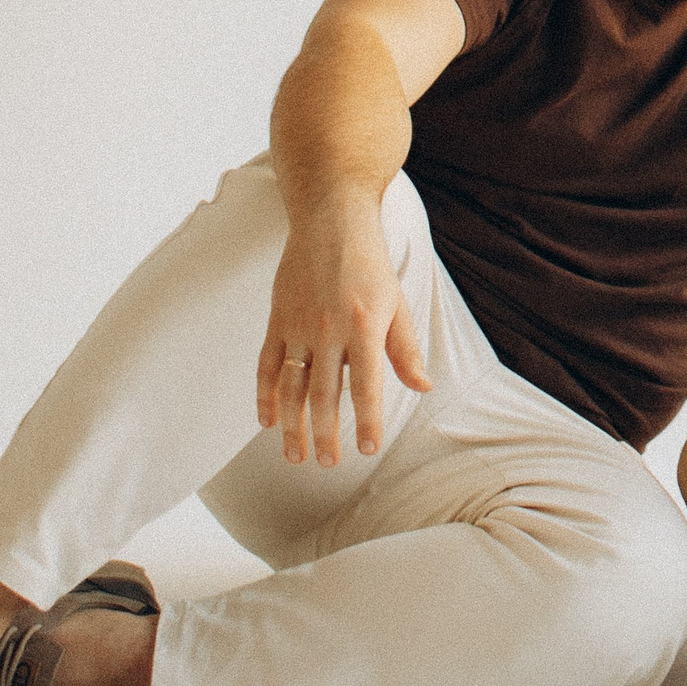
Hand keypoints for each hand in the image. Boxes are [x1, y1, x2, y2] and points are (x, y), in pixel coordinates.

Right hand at [257, 199, 431, 465]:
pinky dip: (264, 396)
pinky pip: (266, 365)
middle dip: (325, 433)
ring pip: (290, 386)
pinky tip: (267, 422)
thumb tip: (422, 387)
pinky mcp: (276, 320)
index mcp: (364, 327)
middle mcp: (328, 330)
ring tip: (295, 456)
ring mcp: (297, 326)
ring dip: (292, 425)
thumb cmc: (370, 265)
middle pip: (324, 393)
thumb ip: (405, 349)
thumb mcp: (396, 304)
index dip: (368, 420)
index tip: (369, 449)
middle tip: (327, 464)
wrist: (331, 221)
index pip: (367, 386)